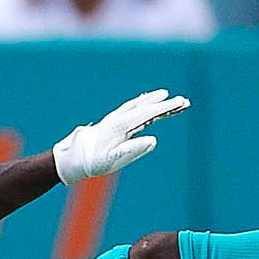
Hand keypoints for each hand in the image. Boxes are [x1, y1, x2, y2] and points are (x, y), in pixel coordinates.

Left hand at [52, 89, 189, 185]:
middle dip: (165, 104)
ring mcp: (115, 119)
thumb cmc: (94, 162)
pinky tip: (147, 102)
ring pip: (138, 106)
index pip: (148, 113)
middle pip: (146, 107)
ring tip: (168, 97)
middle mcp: (119, 118)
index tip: (181, 103)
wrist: (74, 157)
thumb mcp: (114, 160)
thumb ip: (133, 150)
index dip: (165, 108)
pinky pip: (131, 108)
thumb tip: (153, 140)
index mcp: (121, 126)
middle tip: (184, 101)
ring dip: (154, 101)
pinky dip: (142, 103)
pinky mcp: (113, 122)